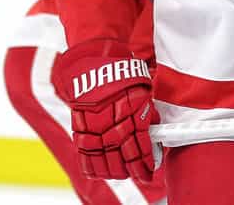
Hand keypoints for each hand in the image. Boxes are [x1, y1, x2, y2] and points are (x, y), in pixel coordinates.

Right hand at [52, 40, 156, 181]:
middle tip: (139, 174)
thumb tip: (153, 129)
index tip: (150, 170)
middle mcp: (114, 124)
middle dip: (134, 171)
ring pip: (106, 162)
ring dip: (115, 172)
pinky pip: (86, 156)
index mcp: (134, 115)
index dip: (147, 164)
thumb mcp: (143, 89)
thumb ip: (147, 112)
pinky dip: (93, 168)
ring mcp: (96, 128)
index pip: (142, 149)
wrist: (94, 60)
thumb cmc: (120, 71)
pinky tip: (100, 172)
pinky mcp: (80, 128)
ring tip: (122, 174)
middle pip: (125, 160)